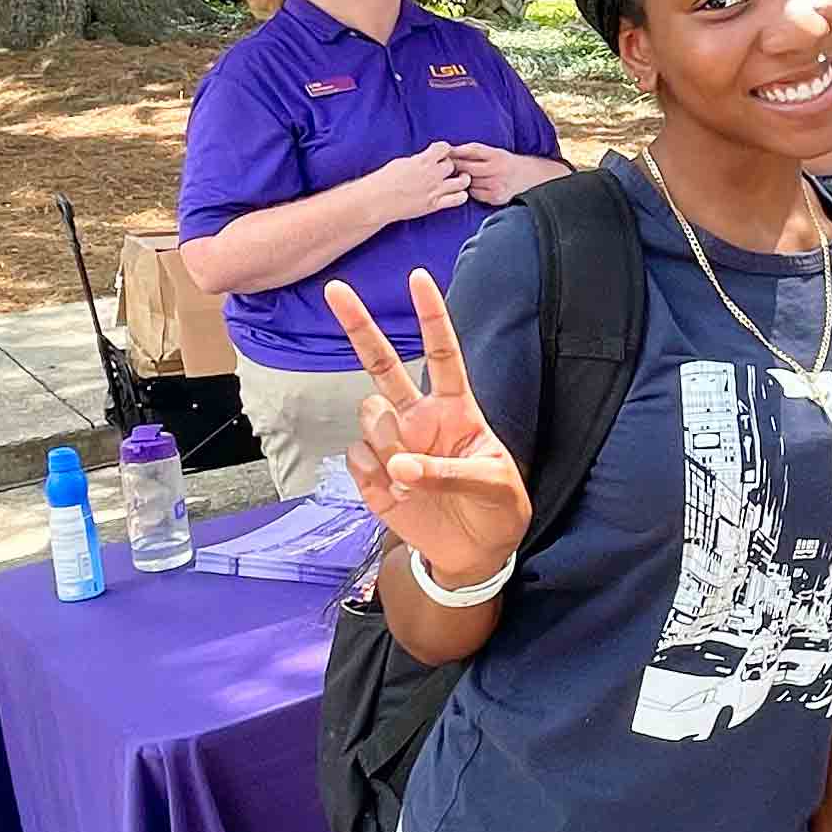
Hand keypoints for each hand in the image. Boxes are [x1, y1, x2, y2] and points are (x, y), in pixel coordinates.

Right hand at [326, 271, 527, 586]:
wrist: (476, 553)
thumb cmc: (495, 508)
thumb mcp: (493, 487)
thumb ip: (449, 474)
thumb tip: (399, 468)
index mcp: (456, 410)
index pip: (441, 355)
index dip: (431, 317)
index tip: (419, 278)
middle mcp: (419, 418)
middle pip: (381, 364)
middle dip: (359, 326)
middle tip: (336, 288)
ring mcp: (392, 444)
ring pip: (370, 416)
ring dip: (390, 444)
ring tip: (415, 480)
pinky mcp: (371, 475)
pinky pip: (357, 458)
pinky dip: (376, 477)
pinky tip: (398, 494)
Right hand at [363, 143, 470, 222]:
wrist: (377, 200)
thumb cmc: (384, 180)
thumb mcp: (401, 162)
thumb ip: (418, 160)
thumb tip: (426, 158)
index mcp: (422, 160)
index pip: (444, 148)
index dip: (443, 150)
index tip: (439, 154)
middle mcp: (432, 174)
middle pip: (453, 164)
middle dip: (449, 165)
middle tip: (444, 170)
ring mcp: (435, 190)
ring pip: (462, 181)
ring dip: (462, 179)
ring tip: (459, 179)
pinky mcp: (435, 205)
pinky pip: (459, 199)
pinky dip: (461, 195)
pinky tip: (456, 194)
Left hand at [446, 143, 531, 207]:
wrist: (527, 177)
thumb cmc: (504, 162)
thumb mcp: (493, 151)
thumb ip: (473, 151)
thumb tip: (448, 150)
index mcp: (497, 155)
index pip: (471, 151)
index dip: (456, 152)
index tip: (446, 152)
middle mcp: (498, 170)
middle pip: (467, 168)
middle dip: (455, 166)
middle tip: (447, 166)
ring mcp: (497, 185)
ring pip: (469, 182)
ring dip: (462, 180)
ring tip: (460, 176)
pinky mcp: (496, 197)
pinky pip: (475, 194)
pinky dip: (472, 190)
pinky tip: (475, 186)